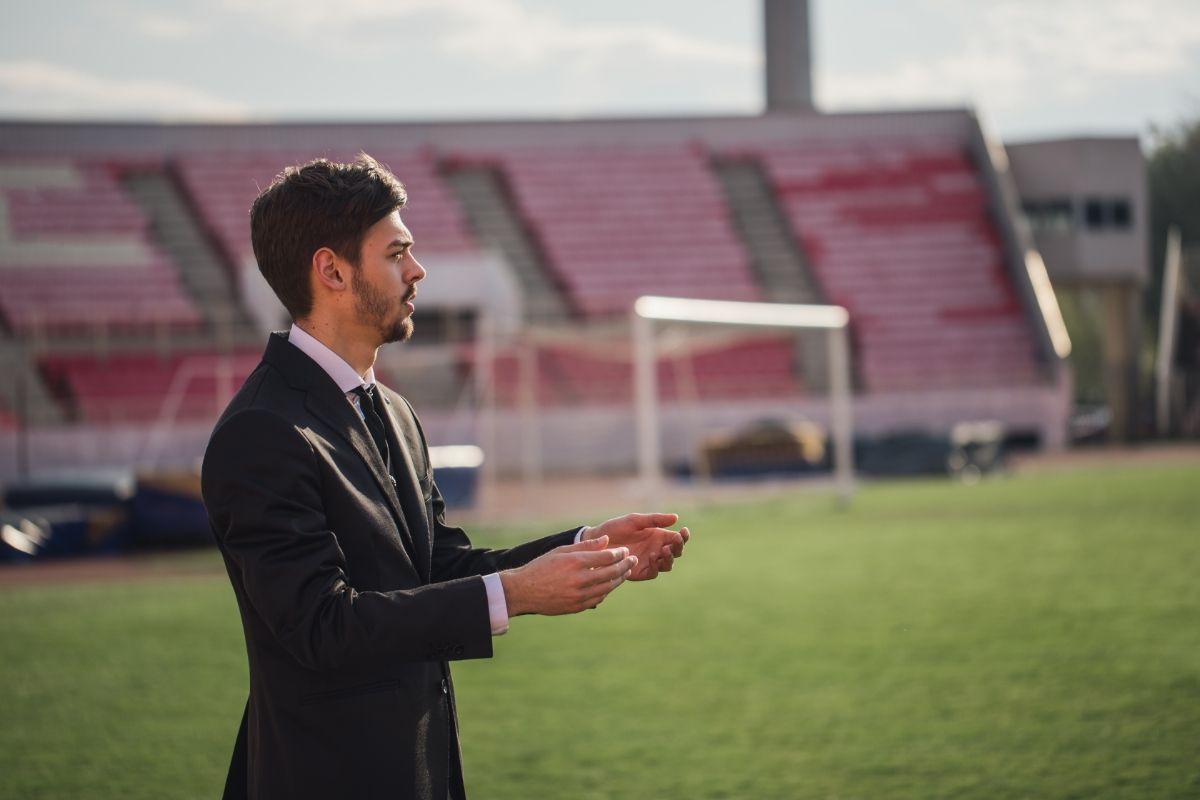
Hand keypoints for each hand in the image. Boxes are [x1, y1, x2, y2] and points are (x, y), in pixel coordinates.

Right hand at [500, 536, 637, 616]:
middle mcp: (579, 579)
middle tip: (633, 560)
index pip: (606, 557)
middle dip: (624, 565)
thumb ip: (585, 546)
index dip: (619, 553)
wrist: (524, 591)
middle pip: (610, 572)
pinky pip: (598, 599)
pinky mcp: (577, 607)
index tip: (625, 551)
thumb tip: (606, 540)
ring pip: (607, 587)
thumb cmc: (542, 567)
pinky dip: (607, 591)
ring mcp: (579, 595)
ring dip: (619, 579)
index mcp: (575, 562)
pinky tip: (610, 585)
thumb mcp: (561, 551)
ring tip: (625, 572)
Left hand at [580, 513, 688, 580]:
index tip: (684, 531)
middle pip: (676, 552)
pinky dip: (656, 566)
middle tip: (675, 541)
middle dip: (678, 547)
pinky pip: (654, 572)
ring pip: (667, 564)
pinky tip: (652, 557)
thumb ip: (654, 520)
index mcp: (657, 536)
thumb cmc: (615, 528)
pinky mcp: (641, 572)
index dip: (683, 536)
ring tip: (665, 550)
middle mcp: (656, 550)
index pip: (676, 538)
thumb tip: (676, 518)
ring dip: (670, 558)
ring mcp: (649, 562)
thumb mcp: (634, 520)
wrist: (597, 542)